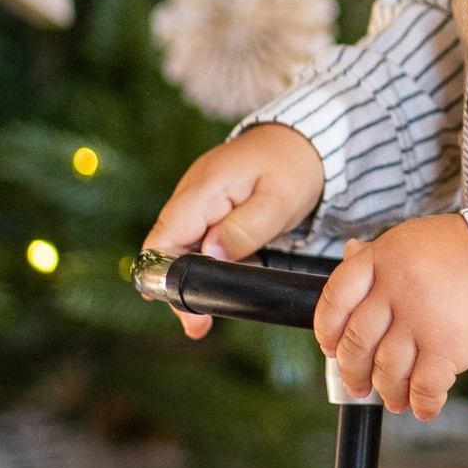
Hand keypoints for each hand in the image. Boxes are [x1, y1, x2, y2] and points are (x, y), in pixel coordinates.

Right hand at [145, 124, 327, 337]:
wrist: (302, 141)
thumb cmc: (293, 166)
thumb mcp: (279, 201)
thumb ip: (245, 229)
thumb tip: (210, 256)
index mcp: (205, 188)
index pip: (165, 236)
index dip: (165, 273)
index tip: (182, 306)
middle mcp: (192, 194)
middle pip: (166, 247)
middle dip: (177, 287)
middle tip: (196, 326)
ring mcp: (197, 201)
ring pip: (179, 246)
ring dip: (189, 279)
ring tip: (202, 319)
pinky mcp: (208, 209)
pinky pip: (194, 240)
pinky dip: (200, 264)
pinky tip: (213, 287)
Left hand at [314, 214, 467, 421]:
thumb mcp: (417, 239)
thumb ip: (382, 254)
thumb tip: (350, 255)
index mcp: (384, 258)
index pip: (335, 299)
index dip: (328, 330)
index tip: (331, 348)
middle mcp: (396, 288)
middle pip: (358, 342)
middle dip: (354, 373)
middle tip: (359, 386)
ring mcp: (420, 318)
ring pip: (387, 370)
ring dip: (389, 392)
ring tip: (394, 399)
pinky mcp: (447, 346)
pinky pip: (424, 387)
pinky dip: (423, 404)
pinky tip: (425, 407)